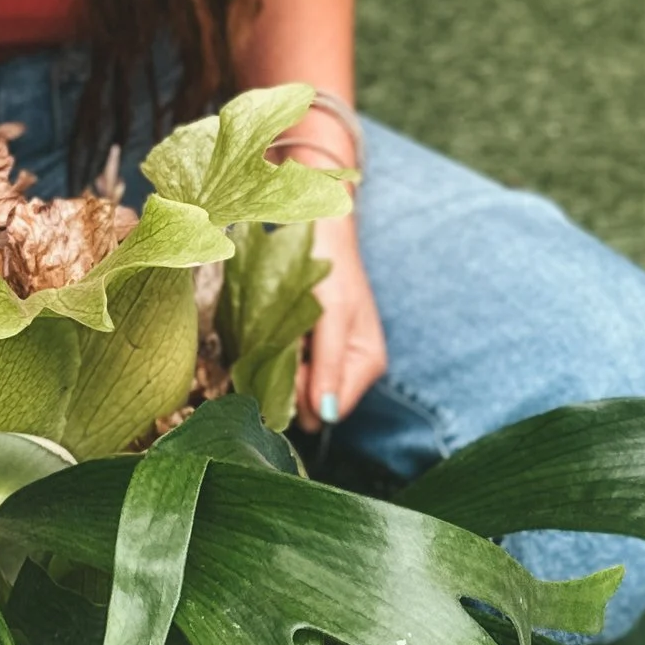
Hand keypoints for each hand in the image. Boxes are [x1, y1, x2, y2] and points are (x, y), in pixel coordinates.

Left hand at [295, 215, 387, 437]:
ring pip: (297, 388)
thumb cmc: (330, 267)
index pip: (330, 410)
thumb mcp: (332, 315)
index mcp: (367, 363)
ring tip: (283, 331)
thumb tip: (325, 414)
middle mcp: (350, 368)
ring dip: (281, 366)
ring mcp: (329, 359)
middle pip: (312, 403)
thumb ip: (329, 364)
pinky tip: (280, 331)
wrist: (317, 230)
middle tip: (284, 342)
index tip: (288, 364)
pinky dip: (277, 354)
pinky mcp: (310, 348)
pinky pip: (289, 368)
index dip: (304, 396)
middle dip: (291, 381)